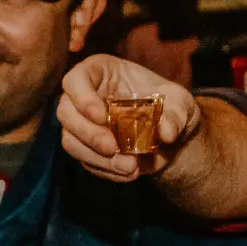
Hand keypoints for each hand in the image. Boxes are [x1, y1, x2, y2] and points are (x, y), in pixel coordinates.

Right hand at [56, 54, 199, 181]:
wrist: (170, 134)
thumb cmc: (169, 105)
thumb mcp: (181, 103)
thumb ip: (176, 113)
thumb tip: (166, 132)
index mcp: (100, 73)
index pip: (75, 78)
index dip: (82, 97)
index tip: (102, 116)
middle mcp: (84, 96)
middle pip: (65, 112)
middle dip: (87, 133)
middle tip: (113, 148)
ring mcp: (82, 124)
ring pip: (70, 140)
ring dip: (96, 157)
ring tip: (130, 167)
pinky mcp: (86, 148)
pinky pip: (85, 161)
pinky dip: (106, 170)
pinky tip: (129, 173)